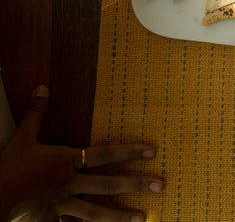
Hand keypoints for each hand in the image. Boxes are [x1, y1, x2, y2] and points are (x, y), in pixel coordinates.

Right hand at [0, 86, 162, 221]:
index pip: (104, 153)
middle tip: (159, 185)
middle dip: (135, 184)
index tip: (150, 152)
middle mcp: (70, 183)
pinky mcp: (52, 221)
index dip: (128, 151)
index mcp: (66, 160)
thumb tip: (43, 87)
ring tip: (141, 218)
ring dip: (120, 216)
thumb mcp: (23, 136)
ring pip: (97, 213)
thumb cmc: (9, 167)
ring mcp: (62, 205)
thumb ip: (36, 112)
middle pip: (108, 184)